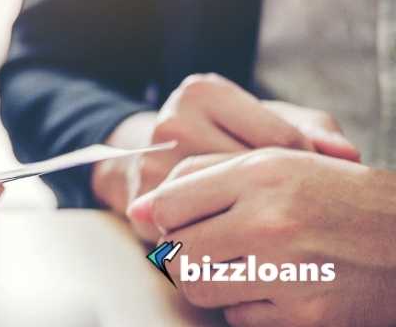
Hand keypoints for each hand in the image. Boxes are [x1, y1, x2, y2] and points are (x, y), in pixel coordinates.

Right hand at [91, 74, 359, 240]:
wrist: (146, 159)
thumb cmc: (220, 137)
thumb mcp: (263, 119)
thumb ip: (311, 129)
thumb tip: (346, 155)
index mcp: (202, 92)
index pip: (281, 138)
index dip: (305, 168)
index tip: (305, 183)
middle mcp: (172, 122)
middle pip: (253, 175)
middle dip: (278, 197)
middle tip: (290, 208)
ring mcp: (152, 163)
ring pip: (226, 207)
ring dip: (250, 221)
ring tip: (262, 220)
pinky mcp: (141, 204)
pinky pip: (199, 232)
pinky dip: (222, 240)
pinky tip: (233, 234)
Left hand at [126, 149, 395, 326]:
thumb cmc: (336, 196)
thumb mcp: (278, 163)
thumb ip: (204, 175)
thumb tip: (140, 207)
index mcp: (261, 175)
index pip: (169, 201)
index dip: (162, 214)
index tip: (175, 220)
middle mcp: (270, 221)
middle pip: (176, 250)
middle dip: (182, 251)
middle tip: (208, 246)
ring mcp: (286, 272)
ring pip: (197, 288)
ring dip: (208, 282)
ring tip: (237, 266)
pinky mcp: (304, 316)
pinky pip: (237, 318)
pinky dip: (246, 308)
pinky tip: (274, 287)